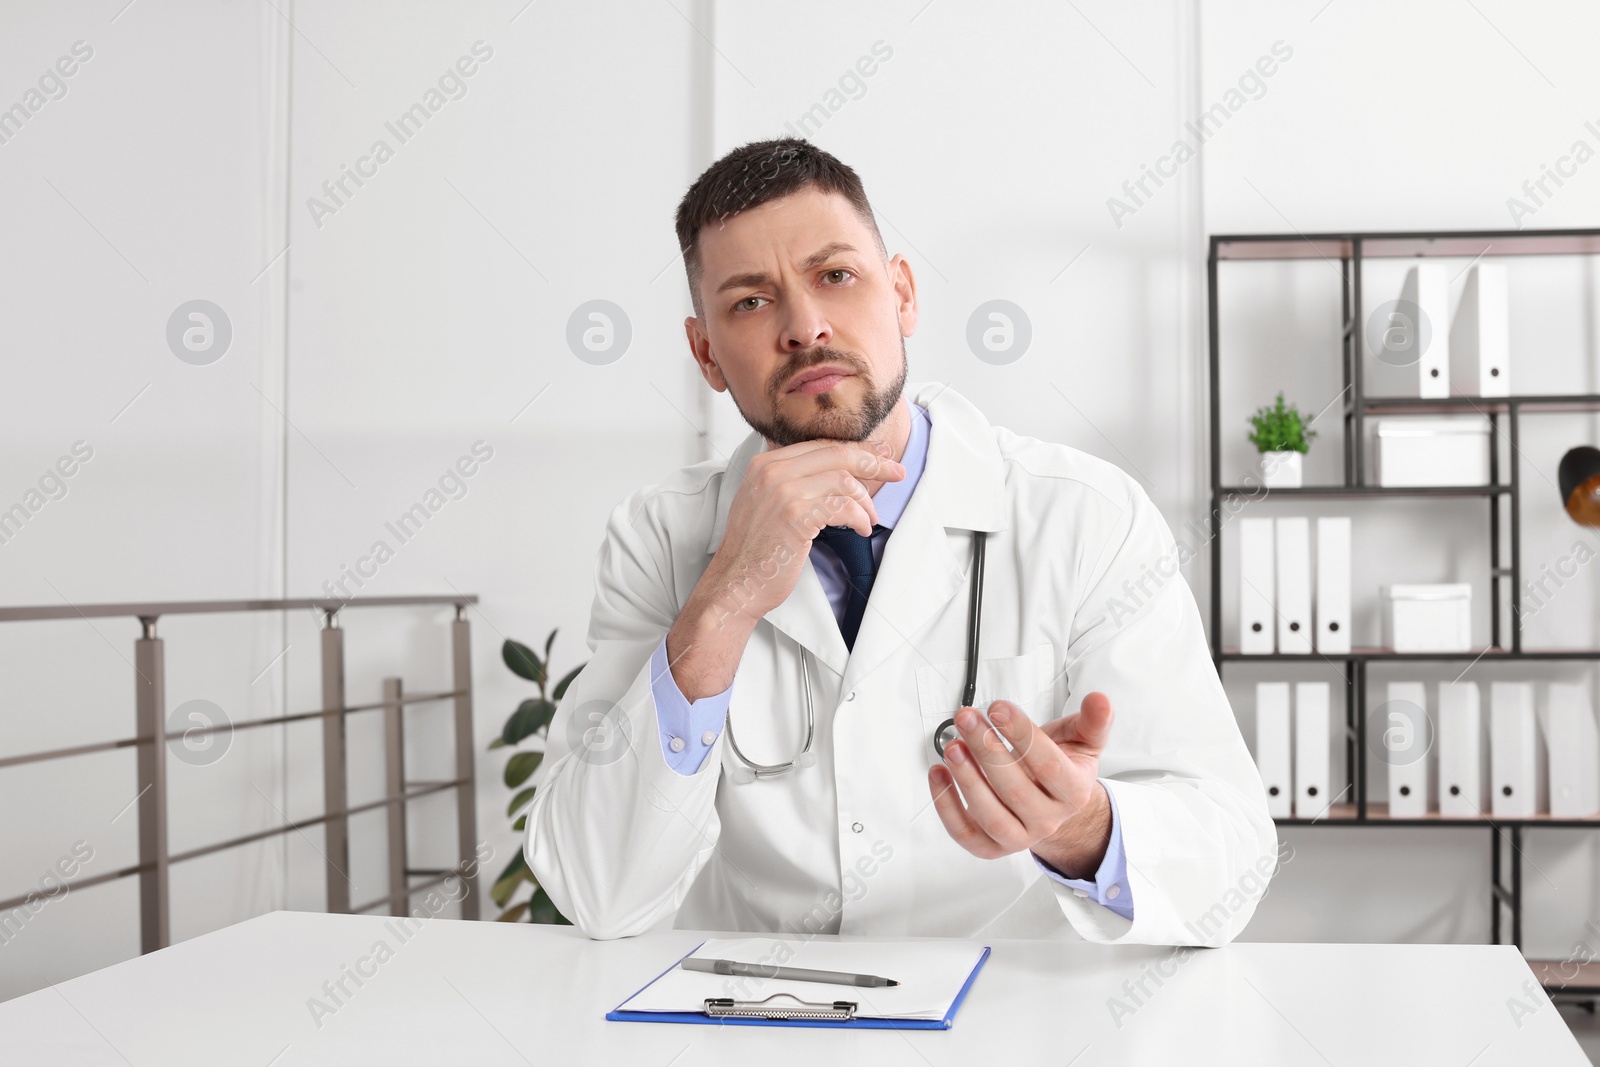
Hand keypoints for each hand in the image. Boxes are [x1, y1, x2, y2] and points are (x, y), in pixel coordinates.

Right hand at [664, 438, 903, 700]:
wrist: (735, 583)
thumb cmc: (756, 549)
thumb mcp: (767, 502)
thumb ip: (794, 481)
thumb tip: (842, 471)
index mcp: (765, 463)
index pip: (821, 445)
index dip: (857, 450)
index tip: (880, 456)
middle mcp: (772, 471)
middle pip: (837, 454)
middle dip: (874, 462)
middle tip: (897, 472)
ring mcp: (783, 492)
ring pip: (843, 480)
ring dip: (865, 501)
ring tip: (869, 519)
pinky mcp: (795, 516)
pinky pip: (842, 507)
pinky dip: (859, 518)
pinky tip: (861, 528)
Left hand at [927, 691, 1114, 878]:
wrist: (1055, 809)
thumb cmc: (1062, 769)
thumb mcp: (1082, 742)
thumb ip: (1092, 721)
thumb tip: (1100, 700)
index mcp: (1073, 792)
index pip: (1047, 764)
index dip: (1020, 734)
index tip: (997, 709)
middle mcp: (1047, 820)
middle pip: (1014, 788)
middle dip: (986, 748)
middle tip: (967, 718)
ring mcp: (1018, 837)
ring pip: (989, 814)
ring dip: (966, 779)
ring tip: (952, 746)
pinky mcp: (990, 847)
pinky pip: (965, 834)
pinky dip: (946, 805)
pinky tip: (938, 774)